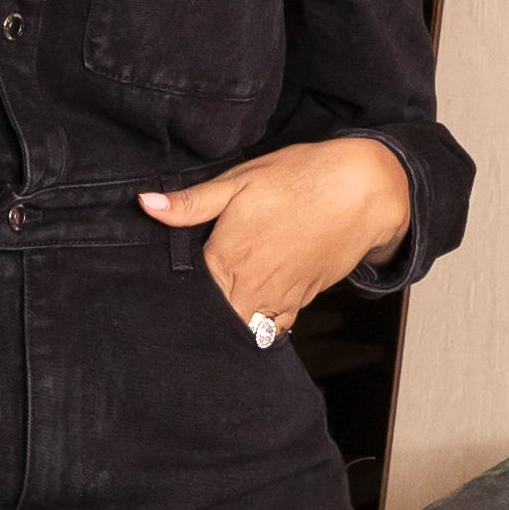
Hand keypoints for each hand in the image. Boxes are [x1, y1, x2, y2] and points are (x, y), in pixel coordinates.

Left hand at [141, 140, 409, 333]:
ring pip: (247, 330)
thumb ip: (191, 203)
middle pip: (218, 321)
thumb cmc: (297, 179)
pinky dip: (261, 323)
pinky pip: (276, 325)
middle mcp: (252, 288)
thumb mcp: (239, 180)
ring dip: (232, 325)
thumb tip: (146, 205)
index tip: (161, 297)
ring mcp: (281, 298)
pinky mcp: (304, 300)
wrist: (363, 190)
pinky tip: (250, 308)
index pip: (191, 298)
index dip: (175, 299)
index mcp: (227, 260)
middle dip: (202, 319)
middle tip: (183, 311)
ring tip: (216, 313)